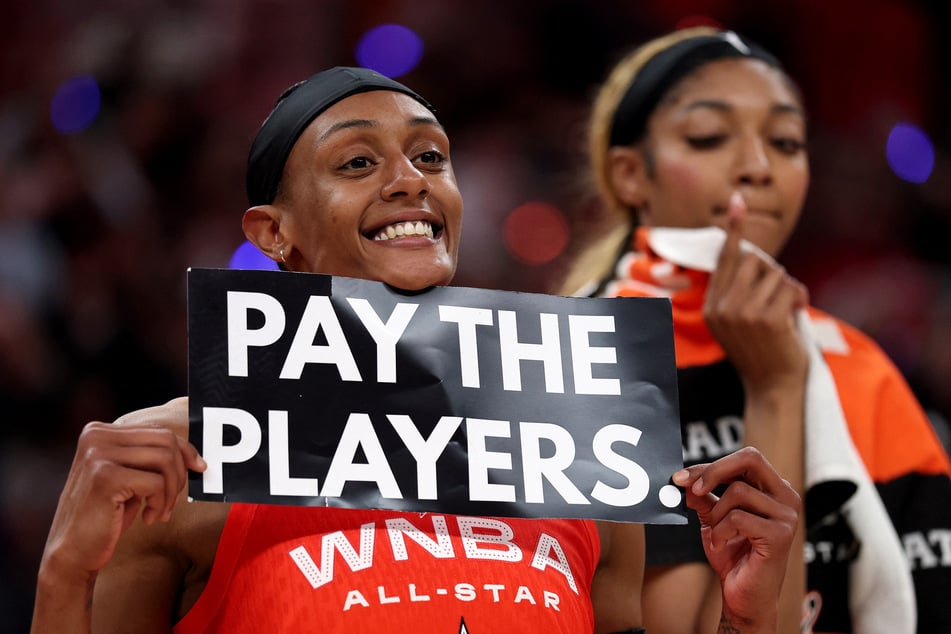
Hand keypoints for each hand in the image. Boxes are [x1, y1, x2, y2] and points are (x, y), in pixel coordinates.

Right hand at [40, 397, 205, 579]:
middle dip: (179, 472)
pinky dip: (161, 503)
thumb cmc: (105, 515)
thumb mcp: (129, 478)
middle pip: (165, 441)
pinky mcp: (105, 476)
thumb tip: (194, 457)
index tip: (199, 468)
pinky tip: (148, 518)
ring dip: (171, 491)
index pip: (158, 431)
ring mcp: (98, 454)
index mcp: (99, 431)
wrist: (72, 552)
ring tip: (160, 512)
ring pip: (165, 459)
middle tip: (172, 500)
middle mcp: (96, 436)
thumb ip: (150, 460)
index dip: (184, 450)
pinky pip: (156, 482)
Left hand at [673, 446, 800, 630]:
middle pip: (750, 459)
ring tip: (716, 534)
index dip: (711, 465)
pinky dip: (720, 531)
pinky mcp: (780, 535)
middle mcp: (786, 497)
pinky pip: (737, 518)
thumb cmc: (733, 557)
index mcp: (773, 489)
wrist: (744, 597)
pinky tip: (720, 545)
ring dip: (716, 514)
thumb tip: (684, 479)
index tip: (681, 477)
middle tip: (691, 489)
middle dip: (714, 471)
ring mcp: (786, 515)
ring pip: (738, 491)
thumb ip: (703, 497)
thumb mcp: (713, 519)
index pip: (745, 459)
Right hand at [704, 191, 808, 393]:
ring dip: (788, 289)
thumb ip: (737, 293)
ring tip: (786, 312)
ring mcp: (743, 313)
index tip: (737, 200)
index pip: (724, 260)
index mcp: (712, 307)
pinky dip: (800, 298)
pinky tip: (795, 317)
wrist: (773, 389)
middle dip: (772, 274)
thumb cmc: (762, 353)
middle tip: (777, 297)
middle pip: (754, 261)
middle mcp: (722, 308)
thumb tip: (751, 254)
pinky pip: (791, 288)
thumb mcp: (737, 323)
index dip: (734, 230)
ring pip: (775, 274)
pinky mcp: (767, 318)